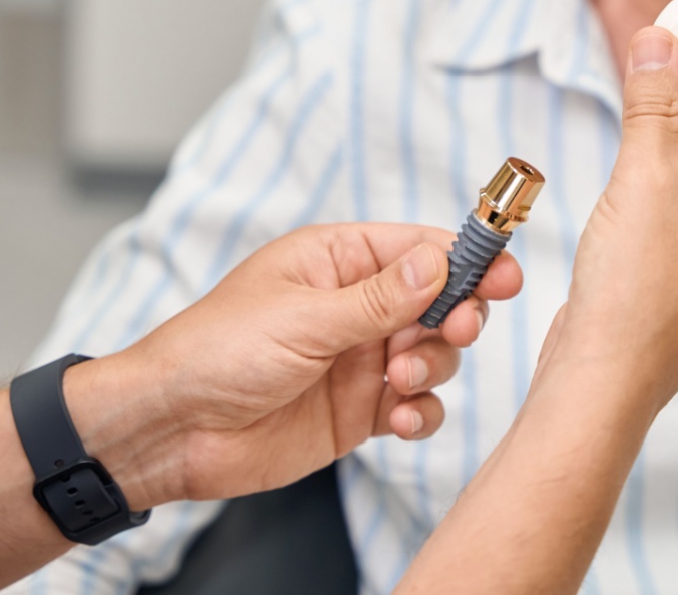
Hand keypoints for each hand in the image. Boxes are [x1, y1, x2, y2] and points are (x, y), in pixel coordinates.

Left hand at [105, 223, 521, 504]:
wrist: (173, 429)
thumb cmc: (217, 351)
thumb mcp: (304, 317)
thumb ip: (381, 298)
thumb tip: (441, 263)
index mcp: (336, 260)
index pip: (418, 248)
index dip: (466, 259)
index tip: (503, 275)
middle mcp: (354, 306)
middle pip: (439, 301)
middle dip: (456, 317)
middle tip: (455, 331)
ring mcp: (359, 359)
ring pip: (434, 354)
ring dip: (433, 366)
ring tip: (399, 382)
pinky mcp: (358, 411)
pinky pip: (415, 405)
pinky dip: (421, 411)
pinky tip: (402, 418)